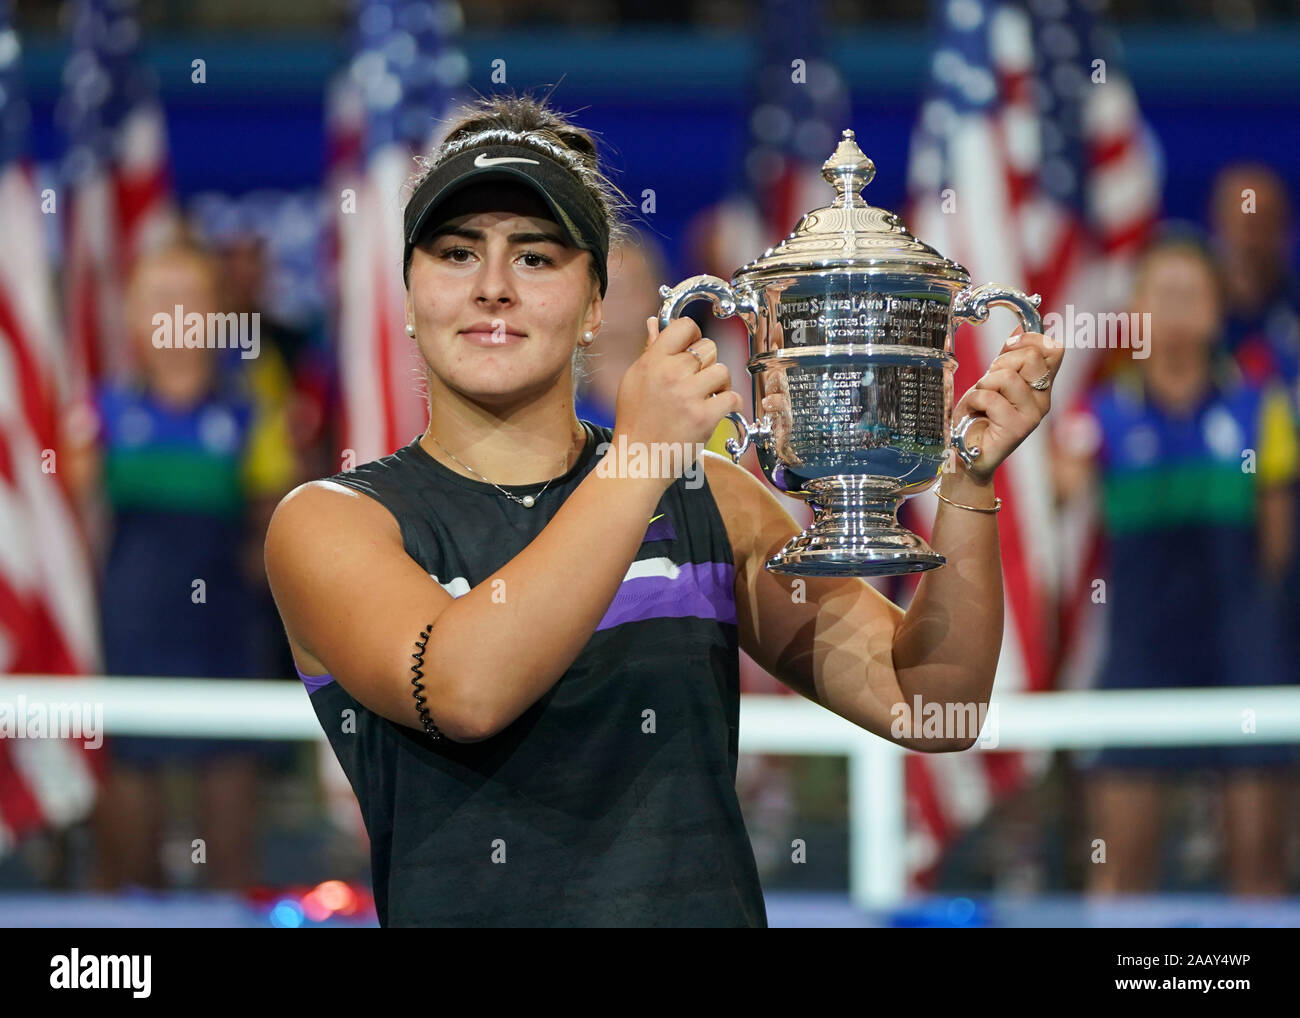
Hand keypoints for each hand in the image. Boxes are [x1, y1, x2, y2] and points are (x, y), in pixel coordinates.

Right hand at [610, 316, 742, 468]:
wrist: (638, 461)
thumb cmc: (636, 422)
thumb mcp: (634, 380)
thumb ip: (650, 351)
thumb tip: (654, 323)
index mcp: (652, 361)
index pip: (685, 326)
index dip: (694, 336)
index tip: (693, 350)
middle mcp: (669, 374)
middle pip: (709, 348)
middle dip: (707, 365)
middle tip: (697, 383)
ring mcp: (687, 395)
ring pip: (723, 371)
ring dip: (719, 385)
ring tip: (706, 398)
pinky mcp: (703, 417)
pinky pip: (732, 397)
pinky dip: (730, 405)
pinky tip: (718, 412)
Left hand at [952, 328, 1064, 483]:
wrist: (966, 454)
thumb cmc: (979, 418)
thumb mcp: (993, 380)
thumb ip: (1008, 358)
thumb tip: (1021, 326)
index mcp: (1041, 386)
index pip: (1054, 349)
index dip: (1030, 339)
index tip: (1007, 348)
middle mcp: (1043, 400)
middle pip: (1031, 357)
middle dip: (1000, 363)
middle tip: (989, 384)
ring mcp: (1033, 415)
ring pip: (1007, 377)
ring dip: (983, 385)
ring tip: (979, 401)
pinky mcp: (1017, 428)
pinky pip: (990, 397)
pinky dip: (973, 401)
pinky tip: (973, 414)